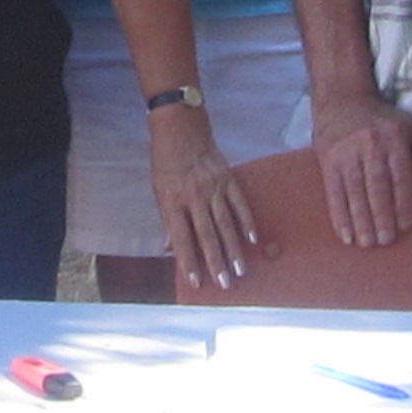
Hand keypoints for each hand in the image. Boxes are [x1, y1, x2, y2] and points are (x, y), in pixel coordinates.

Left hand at [146, 107, 259, 290]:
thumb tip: (170, 247)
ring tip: (240, 270)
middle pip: (206, 234)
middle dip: (216, 261)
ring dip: (233, 248)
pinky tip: (253, 239)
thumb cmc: (166, 161)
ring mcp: (213, 187)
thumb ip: (166, 219)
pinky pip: (240, 203)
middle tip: (225, 284)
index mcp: (173, 200)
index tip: (196, 282)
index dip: (188, 261)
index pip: (181, 237)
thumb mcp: (158, 190)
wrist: (182, 128)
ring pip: (225, 223)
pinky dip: (247, 222)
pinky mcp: (228, 178)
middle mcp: (194, 196)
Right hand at [310, 91, 411, 245]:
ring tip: (367, 243)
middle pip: (375, 186)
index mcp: (392, 139)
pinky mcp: (328, 161)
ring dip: (360, 220)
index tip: (405, 225)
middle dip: (380, 215)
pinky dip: (339, 215)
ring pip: (353, 192)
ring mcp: (345, 154)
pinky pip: (333, 192)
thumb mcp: (409, 125)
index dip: (402, 201)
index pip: (399, 175)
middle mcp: (368, 146)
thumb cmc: (379, 118)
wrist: (340, 98)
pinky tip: (346, 235)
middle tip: (386, 240)